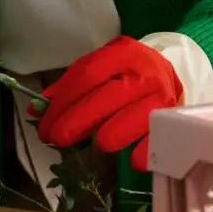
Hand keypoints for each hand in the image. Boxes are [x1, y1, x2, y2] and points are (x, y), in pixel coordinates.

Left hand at [30, 37, 182, 173]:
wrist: (170, 75)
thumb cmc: (126, 73)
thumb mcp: (101, 67)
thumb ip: (71, 85)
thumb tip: (37, 110)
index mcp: (123, 54)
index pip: (87, 75)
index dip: (62, 101)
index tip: (44, 122)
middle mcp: (145, 74)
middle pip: (104, 100)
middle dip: (74, 123)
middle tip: (54, 139)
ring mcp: (162, 101)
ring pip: (126, 125)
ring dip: (104, 138)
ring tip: (96, 142)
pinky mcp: (175, 126)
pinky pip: (151, 148)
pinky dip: (137, 156)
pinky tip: (128, 157)